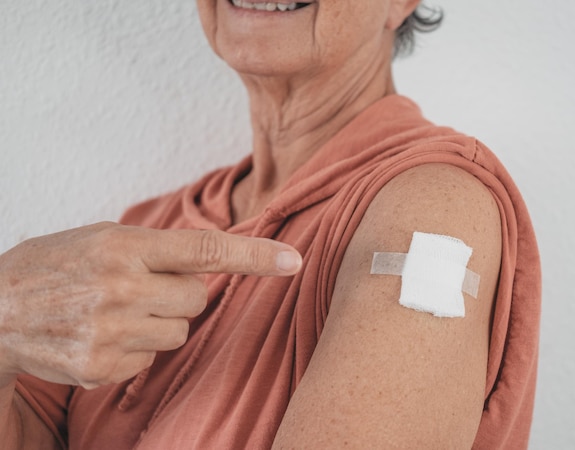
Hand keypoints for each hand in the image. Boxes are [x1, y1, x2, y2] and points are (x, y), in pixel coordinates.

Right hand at [0, 222, 300, 388]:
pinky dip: (135, 349)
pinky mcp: (103, 368)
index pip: (204, 249)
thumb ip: (158, 249)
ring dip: (157, 322)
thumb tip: (213, 264)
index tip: (293, 260)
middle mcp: (121, 288)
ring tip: (113, 311)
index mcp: (123, 246)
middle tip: (136, 286)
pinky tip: (100, 336)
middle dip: (178, 293)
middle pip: (197, 298)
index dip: (254, 256)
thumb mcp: (102, 238)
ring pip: (179, 331)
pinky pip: (152, 359)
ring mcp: (111, 333)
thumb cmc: (54, 266)